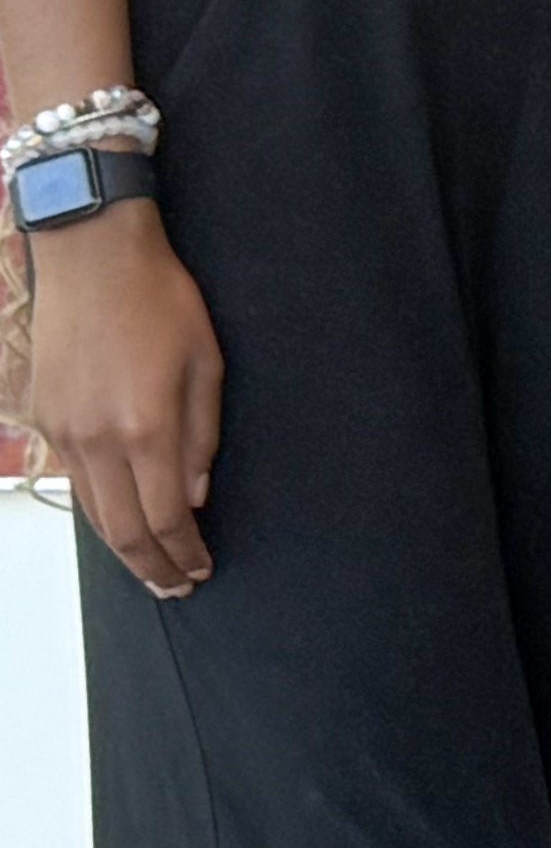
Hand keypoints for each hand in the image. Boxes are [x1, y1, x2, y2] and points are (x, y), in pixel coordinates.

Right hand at [25, 205, 221, 594]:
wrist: (93, 260)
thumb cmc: (161, 300)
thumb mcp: (206, 363)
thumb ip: (202, 436)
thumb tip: (194, 496)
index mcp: (146, 426)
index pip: (164, 518)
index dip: (184, 552)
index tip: (201, 570)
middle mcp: (98, 440)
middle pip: (123, 531)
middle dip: (154, 566)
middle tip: (178, 586)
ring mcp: (65, 433)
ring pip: (92, 514)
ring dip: (124, 550)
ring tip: (152, 569)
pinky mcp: (46, 420)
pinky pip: (74, 483)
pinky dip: (98, 514)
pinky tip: (118, 524)